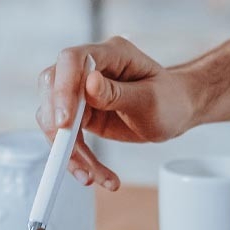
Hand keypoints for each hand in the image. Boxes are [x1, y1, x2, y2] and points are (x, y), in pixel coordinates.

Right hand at [35, 36, 197, 189]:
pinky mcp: (80, 112)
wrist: (176, 112)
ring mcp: (82, 90)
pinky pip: (66, 135)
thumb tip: (89, 83)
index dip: (63, 89)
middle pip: (52, 85)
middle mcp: (90, 68)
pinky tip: (93, 174)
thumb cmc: (170, 101)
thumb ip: (117, 93)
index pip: (72, 60)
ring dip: (67, 149)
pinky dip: (76, 158)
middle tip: (68, 153)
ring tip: (89, 175)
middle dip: (56, 123)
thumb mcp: (149, 100)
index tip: (65, 123)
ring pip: (54, 115)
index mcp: (111, 53)